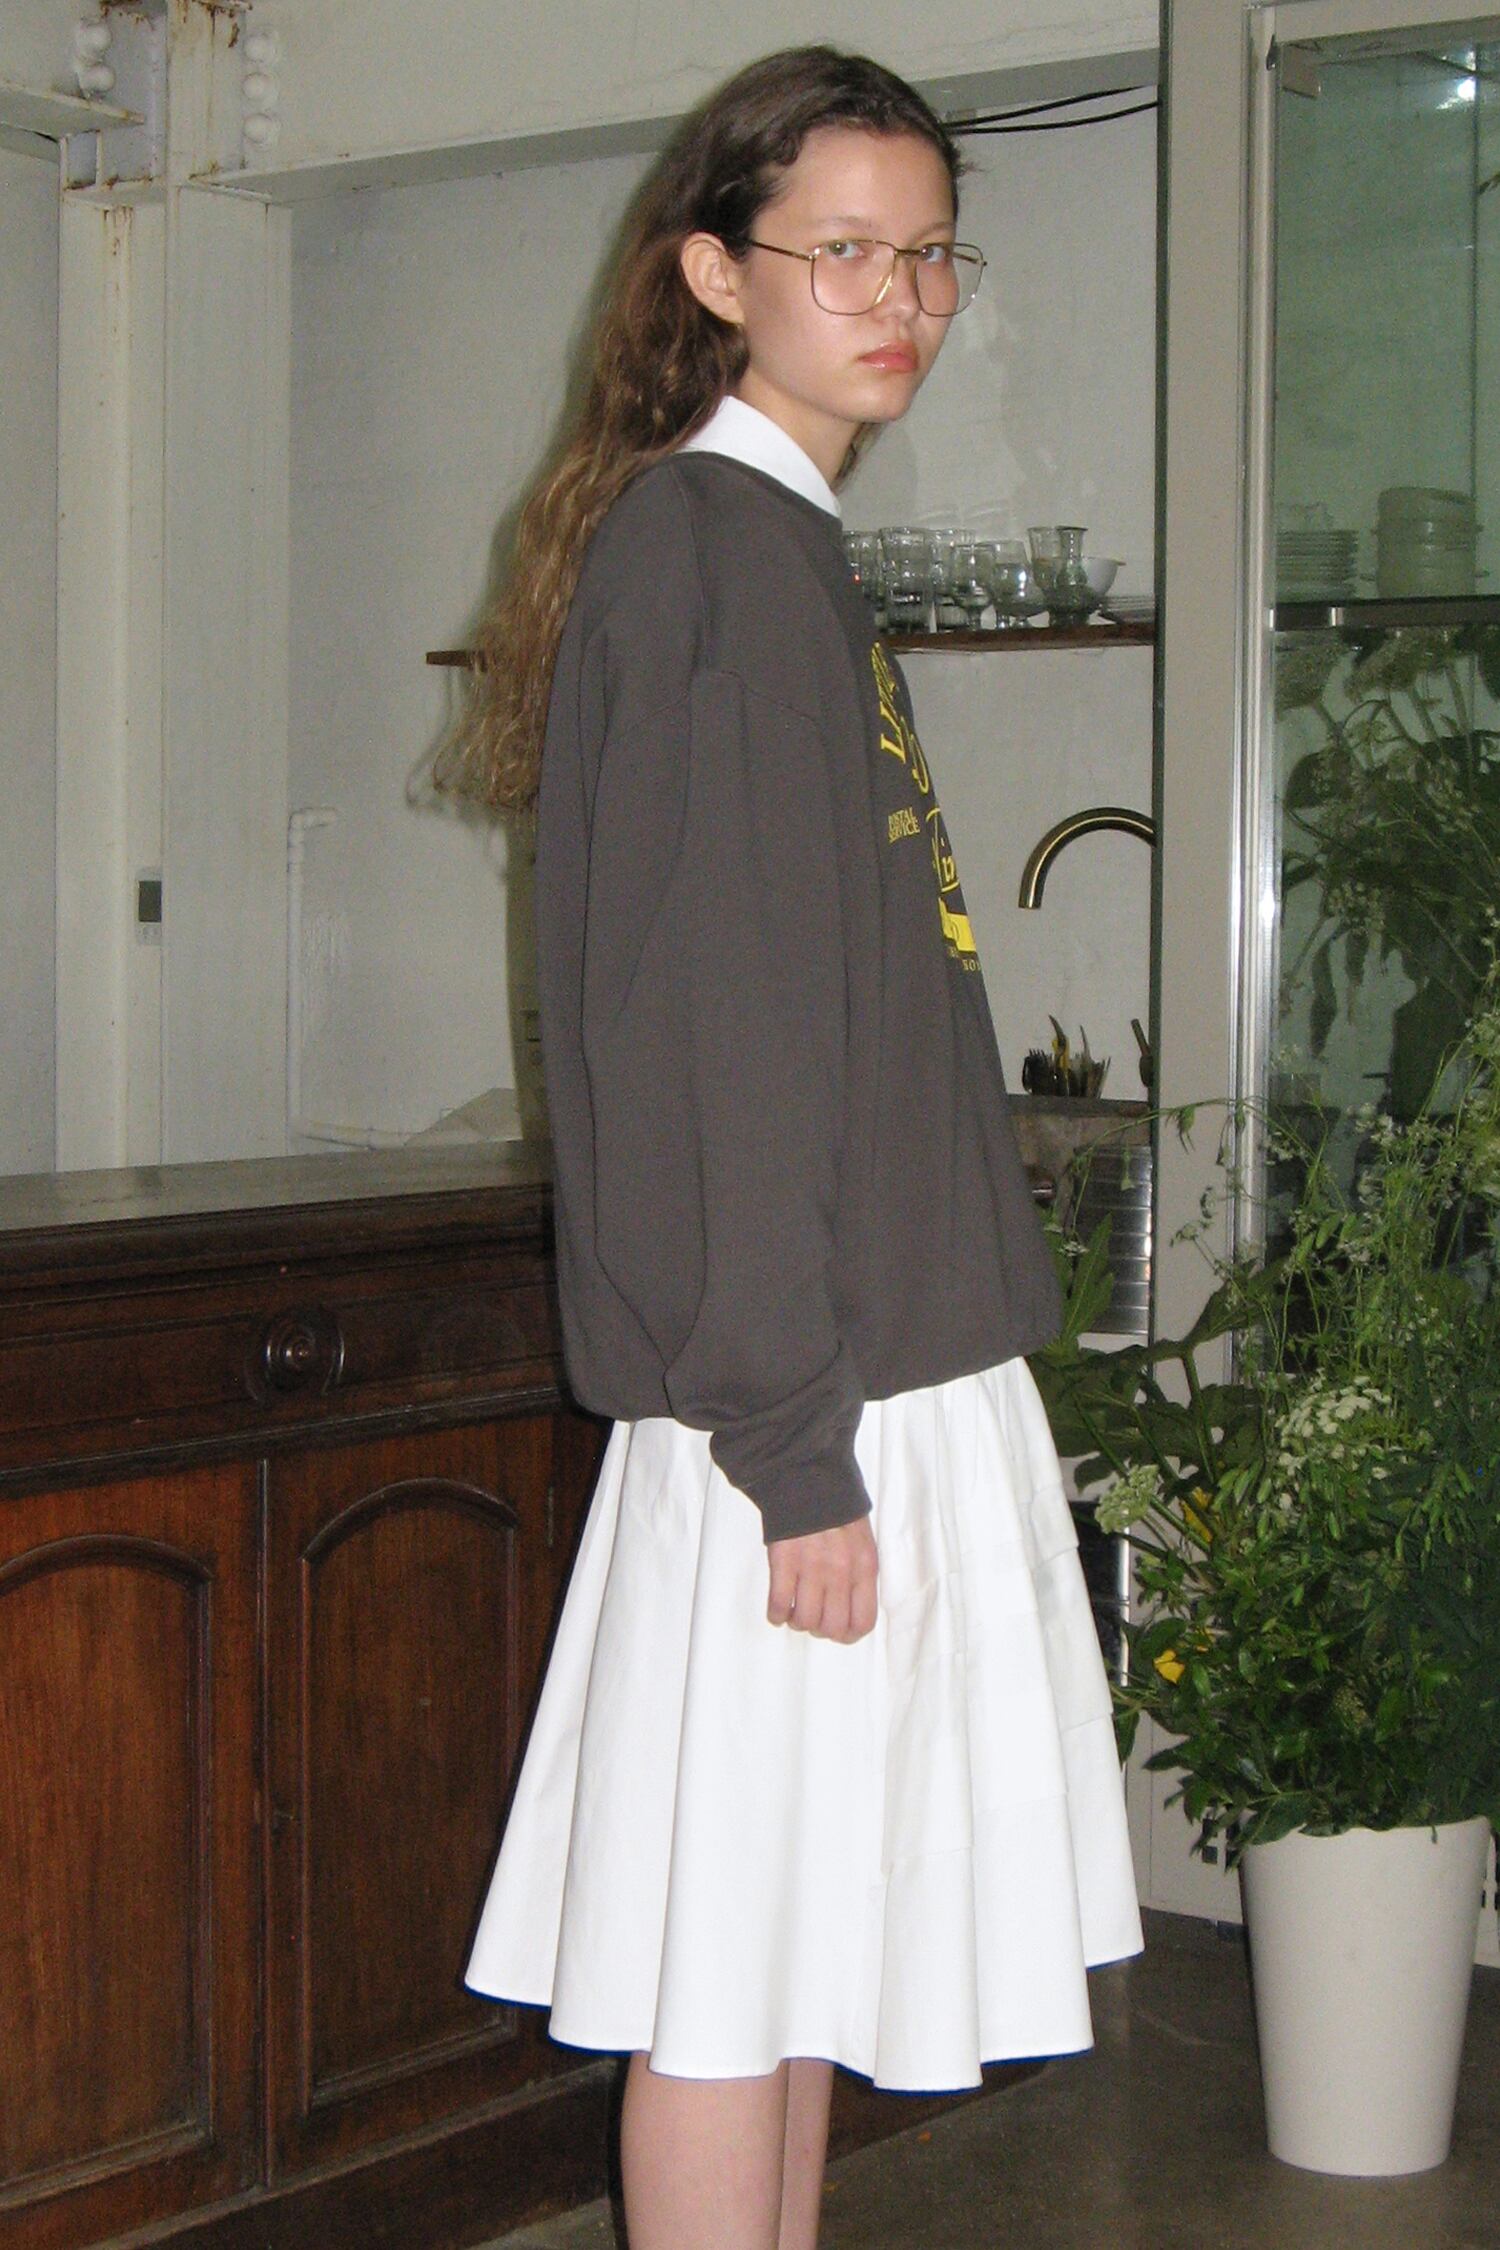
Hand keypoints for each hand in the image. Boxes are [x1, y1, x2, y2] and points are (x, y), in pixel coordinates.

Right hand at [766, 1516, 877, 1643]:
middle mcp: (840, 1573)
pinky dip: (777, 1614)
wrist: (808, 1474)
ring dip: (798, 1621)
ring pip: (805, 1621)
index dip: (848, 1634)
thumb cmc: (836, 1504)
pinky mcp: (783, 1562)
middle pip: (831, 1628)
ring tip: (795, 1610)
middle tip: (814, 1616)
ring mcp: (811, 1569)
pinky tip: (778, 1609)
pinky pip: (779, 1605)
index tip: (838, 1630)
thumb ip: (859, 1572)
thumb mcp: (862, 1538)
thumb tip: (850, 1604)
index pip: (862, 1622)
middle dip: (821, 1628)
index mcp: (864, 1566)